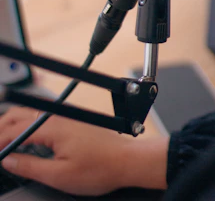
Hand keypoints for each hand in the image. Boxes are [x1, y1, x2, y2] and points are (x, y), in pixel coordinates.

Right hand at [0, 107, 167, 196]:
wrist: (126, 160)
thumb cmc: (100, 168)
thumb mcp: (60, 176)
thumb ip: (30, 166)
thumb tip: (9, 160)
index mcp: (52, 127)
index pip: (14, 130)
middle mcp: (57, 117)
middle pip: (19, 114)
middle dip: (2, 128)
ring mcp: (65, 117)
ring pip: (29, 114)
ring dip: (12, 125)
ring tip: (4, 143)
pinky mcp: (71, 121)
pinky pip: (41, 118)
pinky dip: (25, 125)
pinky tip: (24, 138)